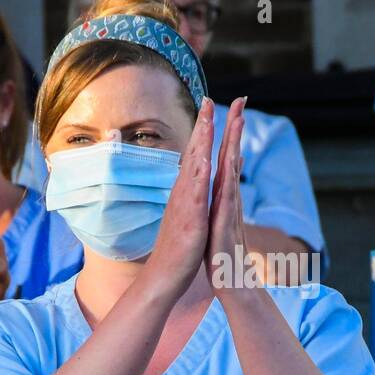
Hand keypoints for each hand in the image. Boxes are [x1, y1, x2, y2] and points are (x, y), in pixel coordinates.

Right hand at [144, 96, 214, 303]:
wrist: (165, 275)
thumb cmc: (179, 249)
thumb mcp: (189, 217)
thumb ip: (191, 198)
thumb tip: (195, 183)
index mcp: (187, 192)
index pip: (196, 155)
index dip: (202, 131)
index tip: (209, 107)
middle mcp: (183, 193)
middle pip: (194, 152)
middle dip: (203, 125)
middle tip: (209, 98)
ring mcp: (185, 204)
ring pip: (194, 166)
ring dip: (201, 141)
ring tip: (208, 119)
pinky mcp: (189, 219)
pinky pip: (195, 193)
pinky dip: (200, 174)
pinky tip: (206, 159)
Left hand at [206, 97, 251, 297]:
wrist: (230, 282)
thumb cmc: (222, 253)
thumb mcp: (219, 220)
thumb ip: (224, 201)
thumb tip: (226, 184)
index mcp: (223, 195)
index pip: (226, 157)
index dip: (229, 132)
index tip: (232, 107)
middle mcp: (228, 198)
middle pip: (232, 156)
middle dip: (236, 127)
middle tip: (241, 100)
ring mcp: (228, 210)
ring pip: (231, 171)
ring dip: (234, 146)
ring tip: (237, 122)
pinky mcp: (224, 225)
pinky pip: (226, 199)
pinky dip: (227, 180)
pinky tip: (228, 165)